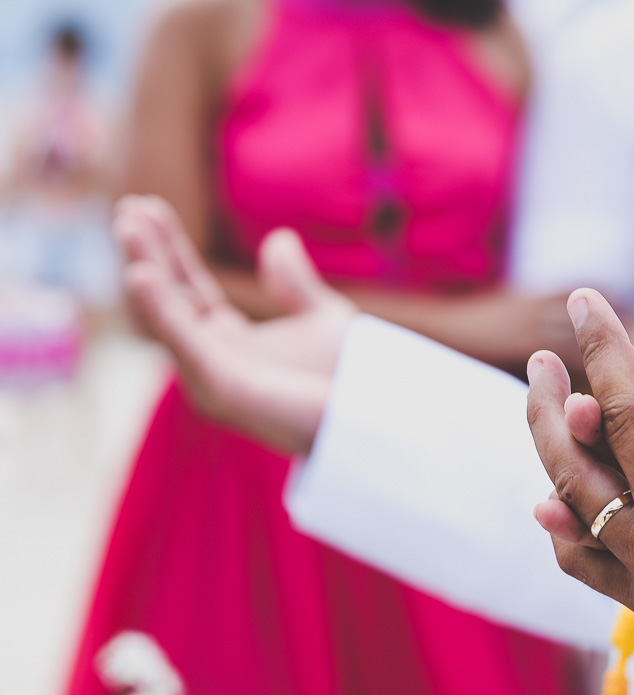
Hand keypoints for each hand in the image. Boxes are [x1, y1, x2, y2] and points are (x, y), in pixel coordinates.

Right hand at [117, 195, 355, 453]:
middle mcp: (211, 361)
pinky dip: (160, 311)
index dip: (167, 248)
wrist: (374, 418)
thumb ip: (294, 283)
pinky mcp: (222, 391)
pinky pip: (184, 346)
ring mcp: (211, 378)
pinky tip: (140, 274)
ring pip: (166, 318)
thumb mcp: (321, 316)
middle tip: (129, 208)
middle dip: (147, 254)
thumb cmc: (349, 381)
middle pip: (168, 299)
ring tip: (129, 226)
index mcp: (228, 343)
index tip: (147, 207)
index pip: (186, 287)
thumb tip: (278, 239)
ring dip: (145, 271)